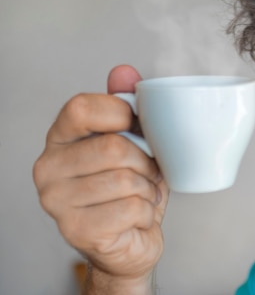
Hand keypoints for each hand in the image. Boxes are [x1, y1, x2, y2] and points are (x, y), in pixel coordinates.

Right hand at [33, 65, 168, 292]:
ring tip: (142, 194)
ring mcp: (56, 202)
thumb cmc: (132, 186)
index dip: (119, 112)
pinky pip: (131, 208)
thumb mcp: (135, 140)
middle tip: (150, 172)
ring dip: (148, 189)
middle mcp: (48, 168)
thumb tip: (124, 71)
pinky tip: (137, 216)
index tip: (137, 126)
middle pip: (113, 147)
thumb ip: (126, 103)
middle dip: (146, 161)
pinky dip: (147, 211)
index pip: (80, 107)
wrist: (131, 240)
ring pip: (126, 179)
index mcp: (59, 139)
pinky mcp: (75, 230)